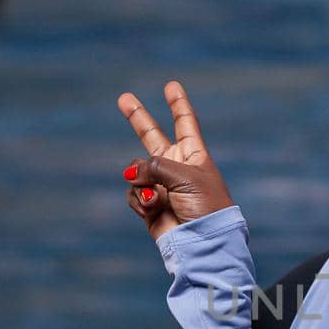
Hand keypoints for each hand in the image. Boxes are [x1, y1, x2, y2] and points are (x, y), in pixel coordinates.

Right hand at [117, 80, 234, 240]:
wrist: (201, 242)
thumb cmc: (204, 206)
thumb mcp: (184, 176)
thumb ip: (154, 165)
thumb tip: (131, 175)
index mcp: (193, 155)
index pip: (185, 123)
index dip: (178, 104)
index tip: (171, 86)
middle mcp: (176, 167)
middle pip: (152, 136)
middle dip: (138, 118)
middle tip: (123, 98)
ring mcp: (161, 185)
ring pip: (136, 171)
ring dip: (141, 182)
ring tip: (156, 198)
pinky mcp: (149, 204)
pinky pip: (134, 192)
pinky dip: (139, 200)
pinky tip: (151, 210)